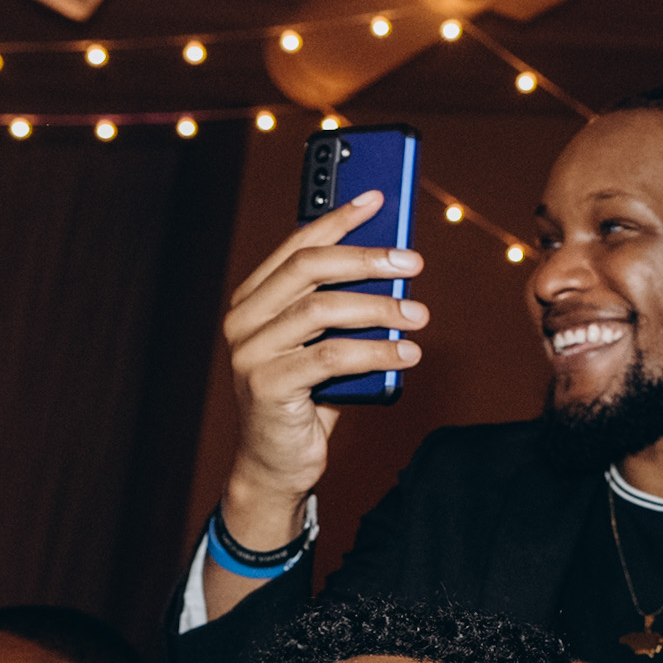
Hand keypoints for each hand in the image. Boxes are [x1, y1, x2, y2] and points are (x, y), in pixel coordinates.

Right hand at [216, 195, 426, 548]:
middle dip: (366, 259)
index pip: (298, 245)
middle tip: (411, 263)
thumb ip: (341, 307)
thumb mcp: (323, 343)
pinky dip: (376, 353)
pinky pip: (331, 358)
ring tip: (418, 316)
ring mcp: (250, 353)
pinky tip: (406, 354)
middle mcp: (244, 320)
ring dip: (380, 309)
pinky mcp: (267, 387)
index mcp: (254, 299)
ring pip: (322, 311)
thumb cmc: (305, 396)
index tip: (378, 198)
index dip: (338, 218)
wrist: (277, 464)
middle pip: (309, 269)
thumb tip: (394, 268)